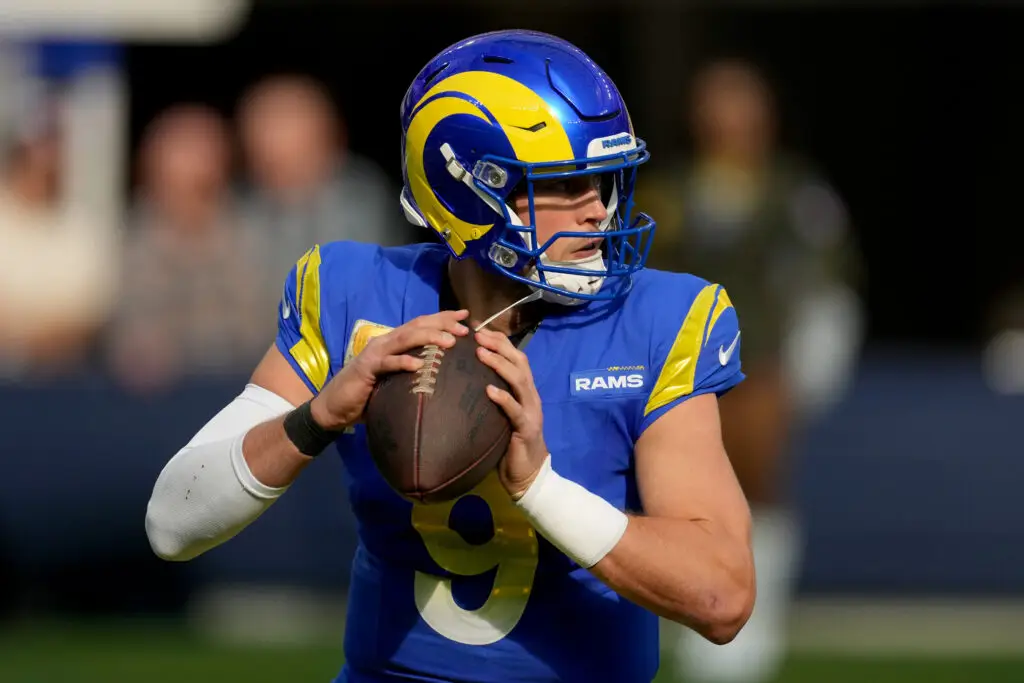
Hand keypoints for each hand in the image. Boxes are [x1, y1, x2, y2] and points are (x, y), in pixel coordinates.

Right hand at [310, 310, 470, 429]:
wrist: (334, 407)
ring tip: (450, 341)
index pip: (421, 324)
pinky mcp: (366, 368)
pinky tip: (419, 365)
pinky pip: (387, 363)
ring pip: (405, 339)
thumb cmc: (367, 395)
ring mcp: (375, 353)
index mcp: (394, 343)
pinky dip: (403, 362)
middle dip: (442, 324)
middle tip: (465, 329)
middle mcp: (386, 342)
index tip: (466, 316)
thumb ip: (413, 373)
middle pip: (417, 326)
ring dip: (429, 338)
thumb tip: (443, 375)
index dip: (443, 318)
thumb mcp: (395, 381)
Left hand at [475, 329, 548, 499]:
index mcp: (524, 390)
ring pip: (519, 380)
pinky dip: (503, 398)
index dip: (499, 341)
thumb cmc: (508, 443)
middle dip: (499, 345)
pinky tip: (489, 390)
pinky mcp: (526, 427)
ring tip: (481, 354)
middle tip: (477, 335)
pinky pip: (515, 409)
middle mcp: (530, 395)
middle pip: (519, 362)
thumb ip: (490, 397)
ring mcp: (531, 410)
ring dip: (500, 365)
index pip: (515, 357)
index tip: (478, 329)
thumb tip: (463, 379)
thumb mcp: (499, 415)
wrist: (527, 474)